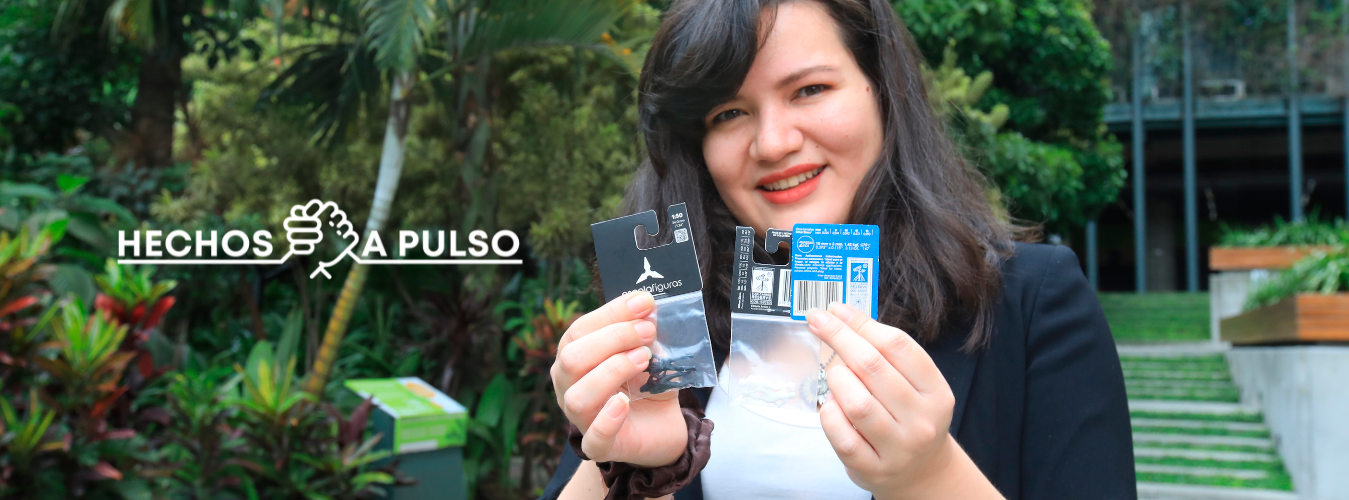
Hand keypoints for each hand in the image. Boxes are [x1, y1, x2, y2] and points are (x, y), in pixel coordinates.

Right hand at [552, 291, 687, 466]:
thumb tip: (647, 307)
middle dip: (613, 338)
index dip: (611, 314)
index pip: (580, 330)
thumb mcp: (648, 352)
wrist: (663, 427)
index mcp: (575, 358)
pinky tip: (624, 403)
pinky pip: (594, 439)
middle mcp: (569, 387)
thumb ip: (644, 333)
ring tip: (643, 360)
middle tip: (648, 332)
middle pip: (571, 359)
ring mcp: (582, 419)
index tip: (644, 302)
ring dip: (612, 371)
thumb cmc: (647, 384)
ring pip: (578, 396)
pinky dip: (608, 419)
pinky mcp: (600, 447)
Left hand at [806, 303, 965, 498]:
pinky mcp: (872, 468)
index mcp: (936, 392)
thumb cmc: (909, 419)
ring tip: (834, 374)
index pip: (897, 346)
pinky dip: (830, 413)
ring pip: (857, 402)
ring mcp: (898, 448)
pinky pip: (841, 434)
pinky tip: (832, 404)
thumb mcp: (914, 386)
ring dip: (836, 378)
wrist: (922, 473)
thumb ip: (885, 355)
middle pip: (873, 367)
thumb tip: (842, 316)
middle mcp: (921, 420)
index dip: (861, 323)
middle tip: (818, 321)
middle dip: (840, 338)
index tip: (836, 309)